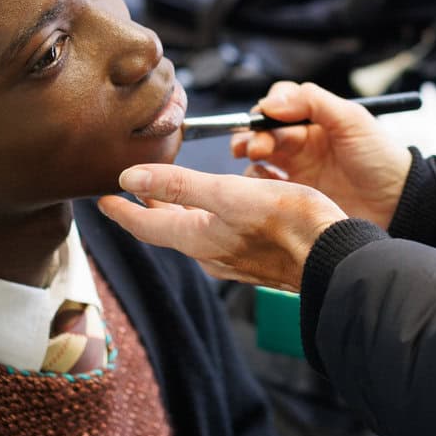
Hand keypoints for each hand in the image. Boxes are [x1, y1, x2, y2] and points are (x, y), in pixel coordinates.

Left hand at [98, 164, 347, 293]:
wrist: (333, 257)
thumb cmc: (288, 224)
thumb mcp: (228, 194)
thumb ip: (179, 185)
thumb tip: (130, 178)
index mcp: (198, 239)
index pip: (146, 226)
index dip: (122, 212)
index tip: (102, 201)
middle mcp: (211, 253)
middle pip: (169, 229)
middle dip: (148, 210)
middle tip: (129, 195)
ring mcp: (234, 258)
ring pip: (195, 233)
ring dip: (177, 214)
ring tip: (169, 198)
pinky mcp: (256, 257)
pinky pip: (219, 236)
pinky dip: (207, 219)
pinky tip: (220, 211)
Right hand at [229, 81, 411, 228]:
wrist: (398, 204)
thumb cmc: (381, 158)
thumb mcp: (352, 120)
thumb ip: (314, 102)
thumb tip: (271, 102)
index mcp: (316, 120)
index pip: (280, 103)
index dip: (266, 108)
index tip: (262, 116)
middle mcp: (303, 142)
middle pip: (264, 130)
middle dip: (252, 134)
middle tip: (255, 147)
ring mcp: (297, 170)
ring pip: (259, 157)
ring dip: (250, 155)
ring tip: (257, 162)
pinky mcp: (295, 197)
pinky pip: (265, 187)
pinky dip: (257, 182)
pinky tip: (265, 185)